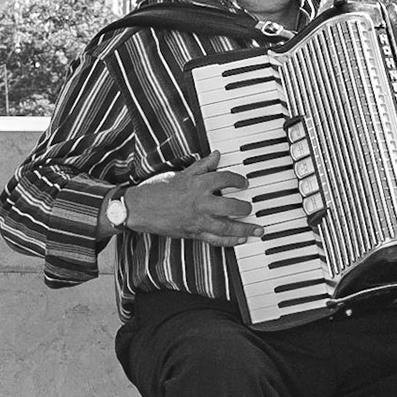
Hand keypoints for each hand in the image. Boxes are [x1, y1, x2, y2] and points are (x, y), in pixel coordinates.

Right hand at [120, 151, 262, 246]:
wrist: (140, 208)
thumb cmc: (157, 190)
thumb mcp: (181, 174)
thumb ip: (202, 166)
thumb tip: (216, 155)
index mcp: (197, 184)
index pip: (224, 179)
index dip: (237, 180)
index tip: (244, 183)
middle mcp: (200, 202)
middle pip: (230, 206)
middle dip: (244, 207)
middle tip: (251, 207)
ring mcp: (197, 219)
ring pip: (226, 226)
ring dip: (244, 228)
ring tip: (257, 229)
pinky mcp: (193, 233)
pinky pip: (215, 240)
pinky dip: (229, 241)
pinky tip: (240, 239)